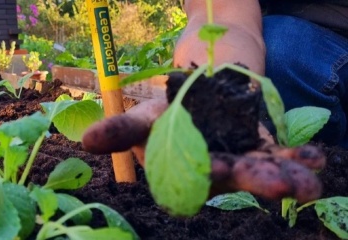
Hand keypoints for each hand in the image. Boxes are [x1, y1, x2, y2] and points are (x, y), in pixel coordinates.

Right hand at [82, 99, 324, 202]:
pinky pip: (278, 152)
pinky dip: (296, 156)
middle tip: (279, 188)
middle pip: (235, 176)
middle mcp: (214, 169)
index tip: (218, 173)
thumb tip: (86, 141)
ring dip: (286, 176)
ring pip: (263, 169)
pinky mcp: (258, 144)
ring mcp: (239, 157)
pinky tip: (315, 158)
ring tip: (309, 184)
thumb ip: (122, 130)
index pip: (193, 178)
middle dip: (256, 181)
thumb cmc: (166, 108)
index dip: (204, 177)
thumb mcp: (143, 116)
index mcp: (184, 169)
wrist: (196, 88)